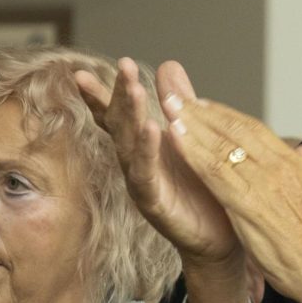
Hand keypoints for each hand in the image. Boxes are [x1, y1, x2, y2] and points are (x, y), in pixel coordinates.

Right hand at [75, 58, 239, 268]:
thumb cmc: (203, 188)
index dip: (100, 94)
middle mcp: (137, 162)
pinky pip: (147, 174)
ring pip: (130, 145)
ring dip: (130, 116)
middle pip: (120, 124)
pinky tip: (150, 129)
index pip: (117, 115)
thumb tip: (168, 64)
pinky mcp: (155, 202)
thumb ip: (178, 103)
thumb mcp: (191, 137)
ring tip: (133, 89)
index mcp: (145, 146)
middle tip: (122, 66)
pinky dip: (147, 151)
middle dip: (118, 94)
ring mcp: (143, 183)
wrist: (220, 238)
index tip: (81, 74)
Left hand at [162, 95, 301, 302]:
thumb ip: (299, 171)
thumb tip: (300, 151)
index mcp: (294, 163)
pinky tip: (174, 140)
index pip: (254, 128)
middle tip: (176, 95)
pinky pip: (215, 172)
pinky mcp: (250, 204)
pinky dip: (192, 152)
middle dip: (203, 110)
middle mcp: (281, 166)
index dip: (224, 114)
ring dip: (192, 124)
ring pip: (223, 145)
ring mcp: (266, 183)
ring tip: (169, 107)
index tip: (201, 104)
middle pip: (236, 129)